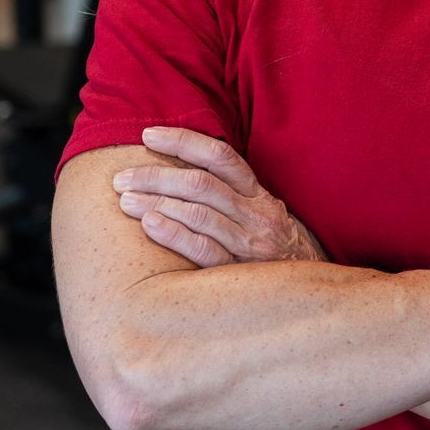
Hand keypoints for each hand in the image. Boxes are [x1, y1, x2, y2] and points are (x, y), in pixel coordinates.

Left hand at [113, 126, 328, 267]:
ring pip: (199, 213)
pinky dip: (175, 235)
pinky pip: (204, 251)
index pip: (219, 156)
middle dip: (156, 176)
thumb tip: (182, 165)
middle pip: (200, 184)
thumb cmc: (273, 248)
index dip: (183, 141)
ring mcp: (250, 244)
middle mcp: (256, 215)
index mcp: (258, 194)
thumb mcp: (261, 213)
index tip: (148, 135)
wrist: (308, 294)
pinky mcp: (240, 273)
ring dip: (157, 203)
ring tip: (125, 200)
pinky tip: (150, 225)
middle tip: (122, 177)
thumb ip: (231, 192)